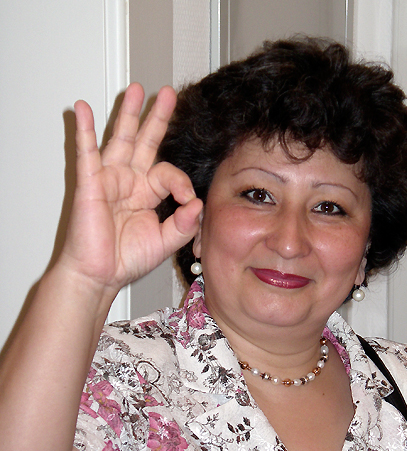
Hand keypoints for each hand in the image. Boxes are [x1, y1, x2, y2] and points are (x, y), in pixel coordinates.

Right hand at [60, 83, 201, 293]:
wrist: (100, 275)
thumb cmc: (127, 259)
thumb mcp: (166, 242)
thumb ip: (185, 223)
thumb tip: (197, 202)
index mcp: (148, 192)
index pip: (170, 173)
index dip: (182, 183)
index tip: (187, 202)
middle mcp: (130, 181)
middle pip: (146, 142)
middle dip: (157, 118)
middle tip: (169, 95)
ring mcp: (110, 179)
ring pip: (121, 139)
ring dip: (128, 114)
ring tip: (137, 91)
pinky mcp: (90, 183)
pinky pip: (86, 152)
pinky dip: (84, 130)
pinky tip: (82, 109)